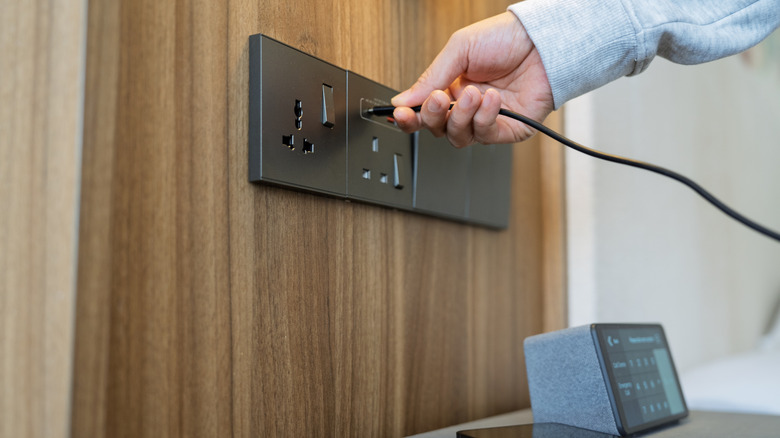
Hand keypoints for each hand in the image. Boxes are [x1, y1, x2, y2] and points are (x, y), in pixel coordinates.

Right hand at [391, 12, 552, 146]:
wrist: (542, 41)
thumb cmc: (505, 38)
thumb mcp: (459, 50)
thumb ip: (430, 77)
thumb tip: (403, 99)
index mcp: (450, 87)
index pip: (423, 112)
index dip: (410, 117)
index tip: (402, 113)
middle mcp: (467, 107)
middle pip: (437, 129)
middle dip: (434, 116)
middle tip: (439, 100)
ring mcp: (487, 119)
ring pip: (458, 137)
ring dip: (461, 117)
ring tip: (473, 93)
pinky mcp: (508, 129)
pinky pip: (485, 135)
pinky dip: (485, 118)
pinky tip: (491, 98)